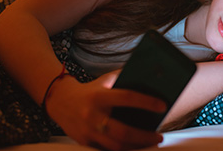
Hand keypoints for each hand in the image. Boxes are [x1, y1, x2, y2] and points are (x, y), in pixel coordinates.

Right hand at [45, 70, 166, 150]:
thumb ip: (124, 78)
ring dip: (137, 147)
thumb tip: (151, 77)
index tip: (163, 106)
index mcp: (98, 96)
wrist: (59, 100)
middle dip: (144, 136)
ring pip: (116, 147)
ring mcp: (87, 132)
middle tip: (159, 136)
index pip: (127, 98)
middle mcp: (91, 115)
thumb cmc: (90, 90)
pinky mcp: (83, 142)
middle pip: (122, 132)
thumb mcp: (105, 80)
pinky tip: (136, 148)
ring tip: (151, 143)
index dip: (146, 102)